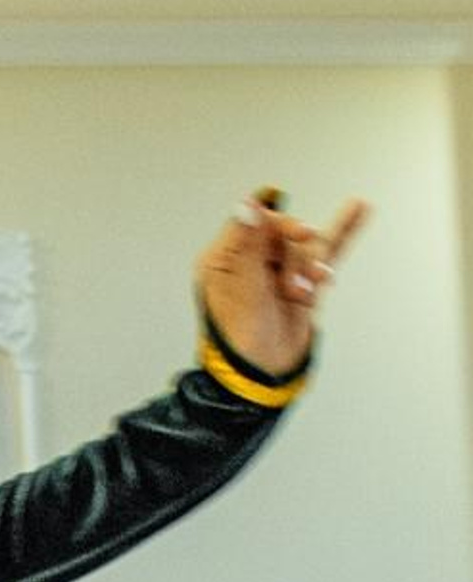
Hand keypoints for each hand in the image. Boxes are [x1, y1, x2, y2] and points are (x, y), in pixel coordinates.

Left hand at [196, 193, 368, 378]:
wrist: (263, 377)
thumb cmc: (241, 342)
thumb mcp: (245, 292)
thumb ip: (250, 247)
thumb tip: (248, 204)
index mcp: (223, 259)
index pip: (254, 222)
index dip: (280, 225)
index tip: (302, 234)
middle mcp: (249, 260)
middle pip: (284, 236)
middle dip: (297, 258)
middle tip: (299, 284)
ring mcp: (278, 270)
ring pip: (306, 249)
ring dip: (311, 270)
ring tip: (305, 295)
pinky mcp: (303, 282)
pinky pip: (325, 251)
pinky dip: (343, 231)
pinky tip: (359, 208)